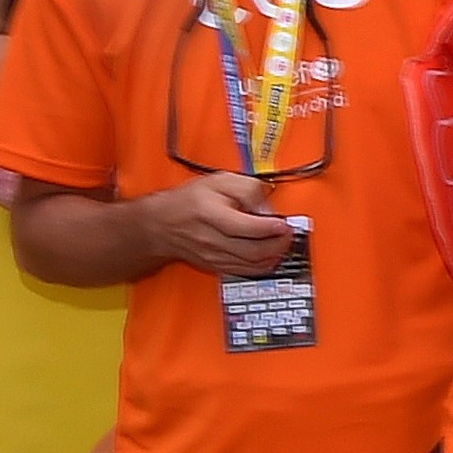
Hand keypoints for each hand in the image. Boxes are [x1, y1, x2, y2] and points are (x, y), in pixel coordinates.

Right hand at [139, 169, 299, 277]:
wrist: (162, 225)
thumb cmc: (189, 201)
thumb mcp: (217, 181)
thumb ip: (246, 188)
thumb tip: (267, 203)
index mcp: (210, 214)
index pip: (244, 227)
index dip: (269, 227)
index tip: (284, 223)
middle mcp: (212, 240)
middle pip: (252, 250)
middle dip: (278, 244)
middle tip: (289, 233)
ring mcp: (214, 257)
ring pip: (252, 265)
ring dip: (274, 255)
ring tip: (283, 242)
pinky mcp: (218, 267)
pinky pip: (246, 272)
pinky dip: (264, 265)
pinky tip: (271, 255)